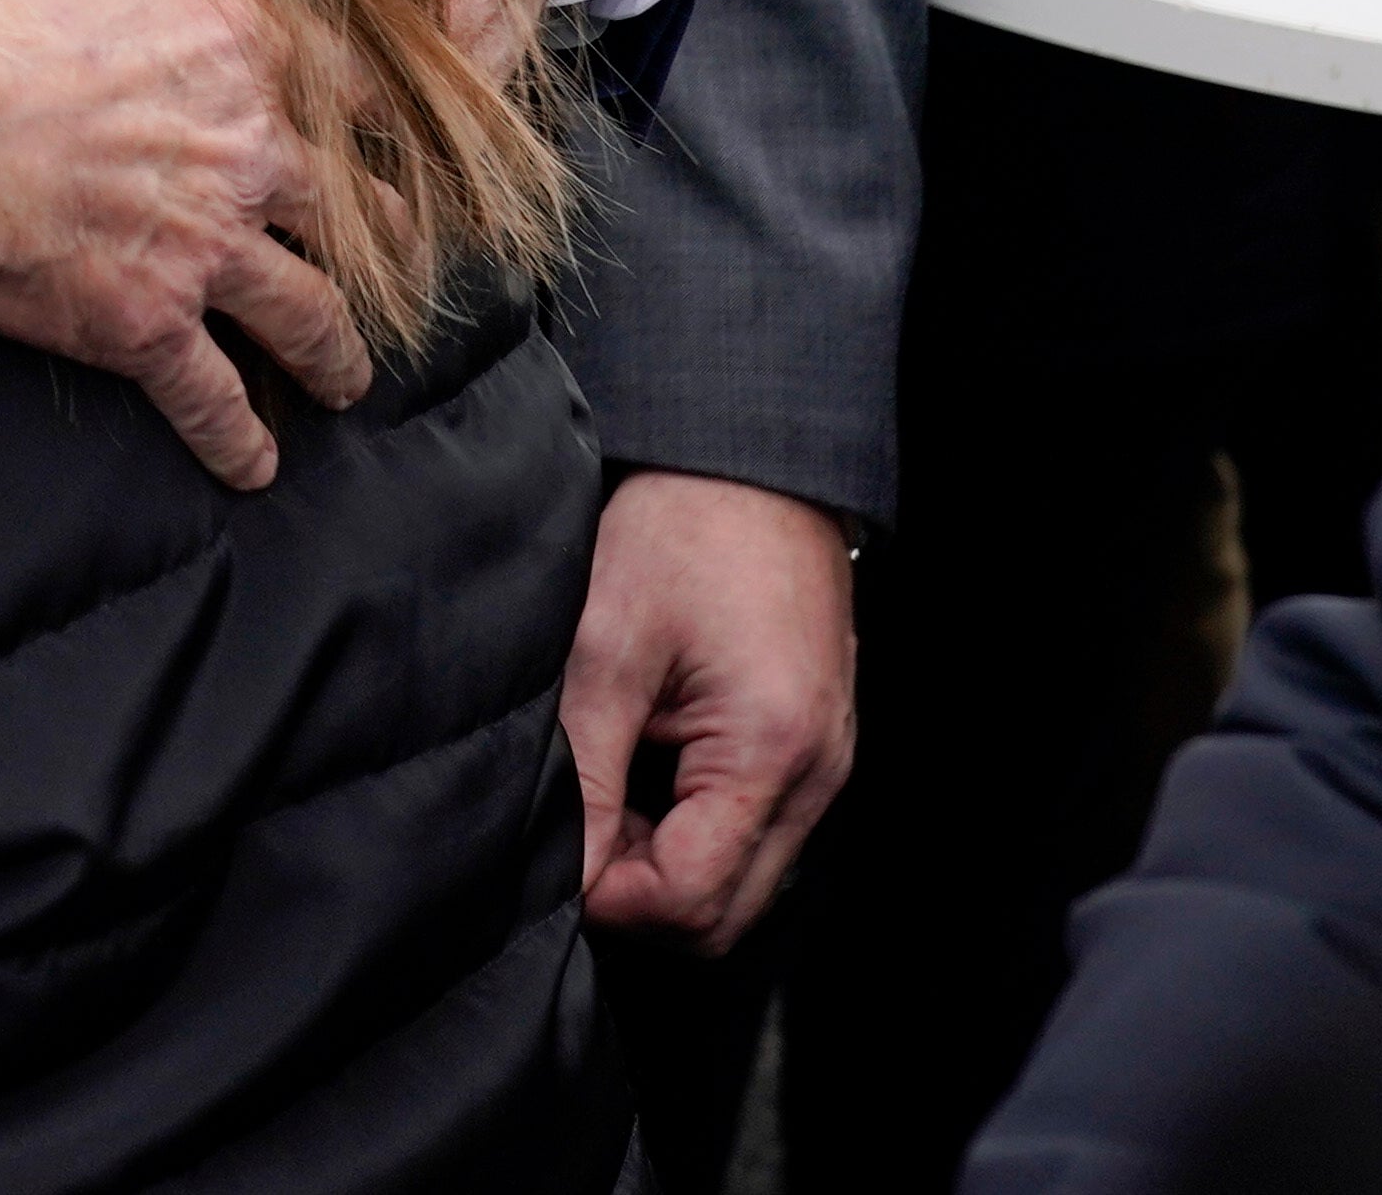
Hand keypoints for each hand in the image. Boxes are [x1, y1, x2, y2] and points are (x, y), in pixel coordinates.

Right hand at [0, 0, 362, 487]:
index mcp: (245, 34)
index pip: (367, 72)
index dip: (397, 99)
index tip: (413, 121)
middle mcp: (251, 143)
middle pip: (365, 201)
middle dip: (391, 234)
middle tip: (401, 256)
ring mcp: (202, 240)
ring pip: (311, 308)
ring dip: (337, 347)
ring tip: (346, 371)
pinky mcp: (140, 318)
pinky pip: (210, 394)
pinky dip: (237, 438)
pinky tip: (254, 463)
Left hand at [564, 470, 858, 945]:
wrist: (751, 467)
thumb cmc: (682, 536)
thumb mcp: (607, 647)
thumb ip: (588, 772)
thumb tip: (567, 871)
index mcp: (770, 755)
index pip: (692, 900)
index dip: (611, 896)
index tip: (557, 854)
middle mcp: (818, 778)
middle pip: (725, 915)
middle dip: (641, 894)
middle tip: (579, 826)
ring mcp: (825, 769)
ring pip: (742, 882)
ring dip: (668, 863)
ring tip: (610, 787)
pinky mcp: (814, 753)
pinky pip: (756, 835)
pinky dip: (698, 830)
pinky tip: (648, 773)